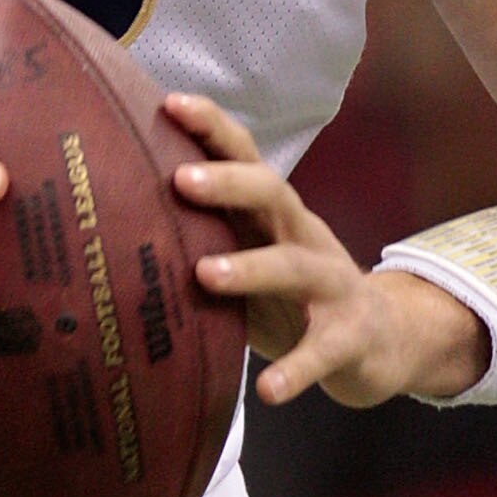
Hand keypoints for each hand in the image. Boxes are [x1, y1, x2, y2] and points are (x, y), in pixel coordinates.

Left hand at [165, 93, 488, 407]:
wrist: (382, 339)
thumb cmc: (292, 295)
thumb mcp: (251, 255)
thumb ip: (204, 236)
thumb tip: (113, 221)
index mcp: (274, 214)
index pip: (244, 157)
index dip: (211, 128)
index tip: (169, 104)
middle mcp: (303, 236)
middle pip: (272, 193)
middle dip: (228, 183)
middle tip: (180, 180)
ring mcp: (331, 286)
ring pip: (294, 267)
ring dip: (251, 268)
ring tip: (205, 275)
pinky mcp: (348, 338)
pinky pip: (321, 352)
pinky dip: (296, 371)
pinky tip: (269, 391)